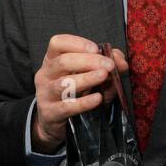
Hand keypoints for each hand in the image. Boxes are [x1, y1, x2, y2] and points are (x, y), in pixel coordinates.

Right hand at [31, 35, 128, 152]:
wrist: (54, 122)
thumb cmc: (73, 93)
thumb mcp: (87, 75)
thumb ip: (105, 64)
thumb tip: (120, 61)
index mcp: (52, 59)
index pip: (58, 43)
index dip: (77, 43)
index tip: (96, 49)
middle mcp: (45, 74)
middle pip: (62, 62)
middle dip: (88, 61)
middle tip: (109, 65)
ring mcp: (45, 94)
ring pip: (64, 84)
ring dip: (86, 79)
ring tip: (103, 77)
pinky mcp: (49, 113)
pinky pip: (67, 106)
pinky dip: (84, 102)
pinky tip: (98, 98)